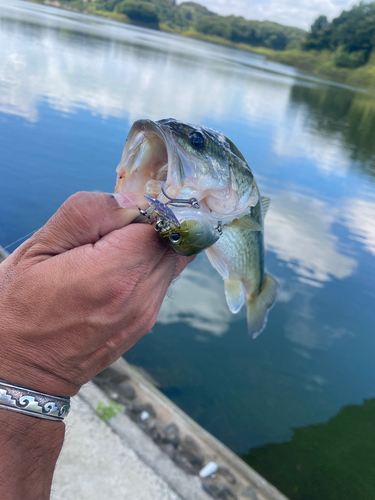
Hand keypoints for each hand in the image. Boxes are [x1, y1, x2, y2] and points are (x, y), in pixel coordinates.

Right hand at [0, 192, 192, 396]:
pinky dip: (146, 268)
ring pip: (171, 261)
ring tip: (107, 254)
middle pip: (171, 243)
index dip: (142, 212)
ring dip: (149, 248)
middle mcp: (140, 296)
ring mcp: (146, 314)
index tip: (115, 217)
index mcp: (114, 274)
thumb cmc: (19, 308)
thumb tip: (131, 201)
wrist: (23, 370)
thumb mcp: (39, 248)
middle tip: (109, 234)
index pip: (160, 224)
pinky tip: (113, 273)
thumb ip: (86, 214)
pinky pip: (161, 281)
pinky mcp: (145, 324)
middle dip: (149, 228)